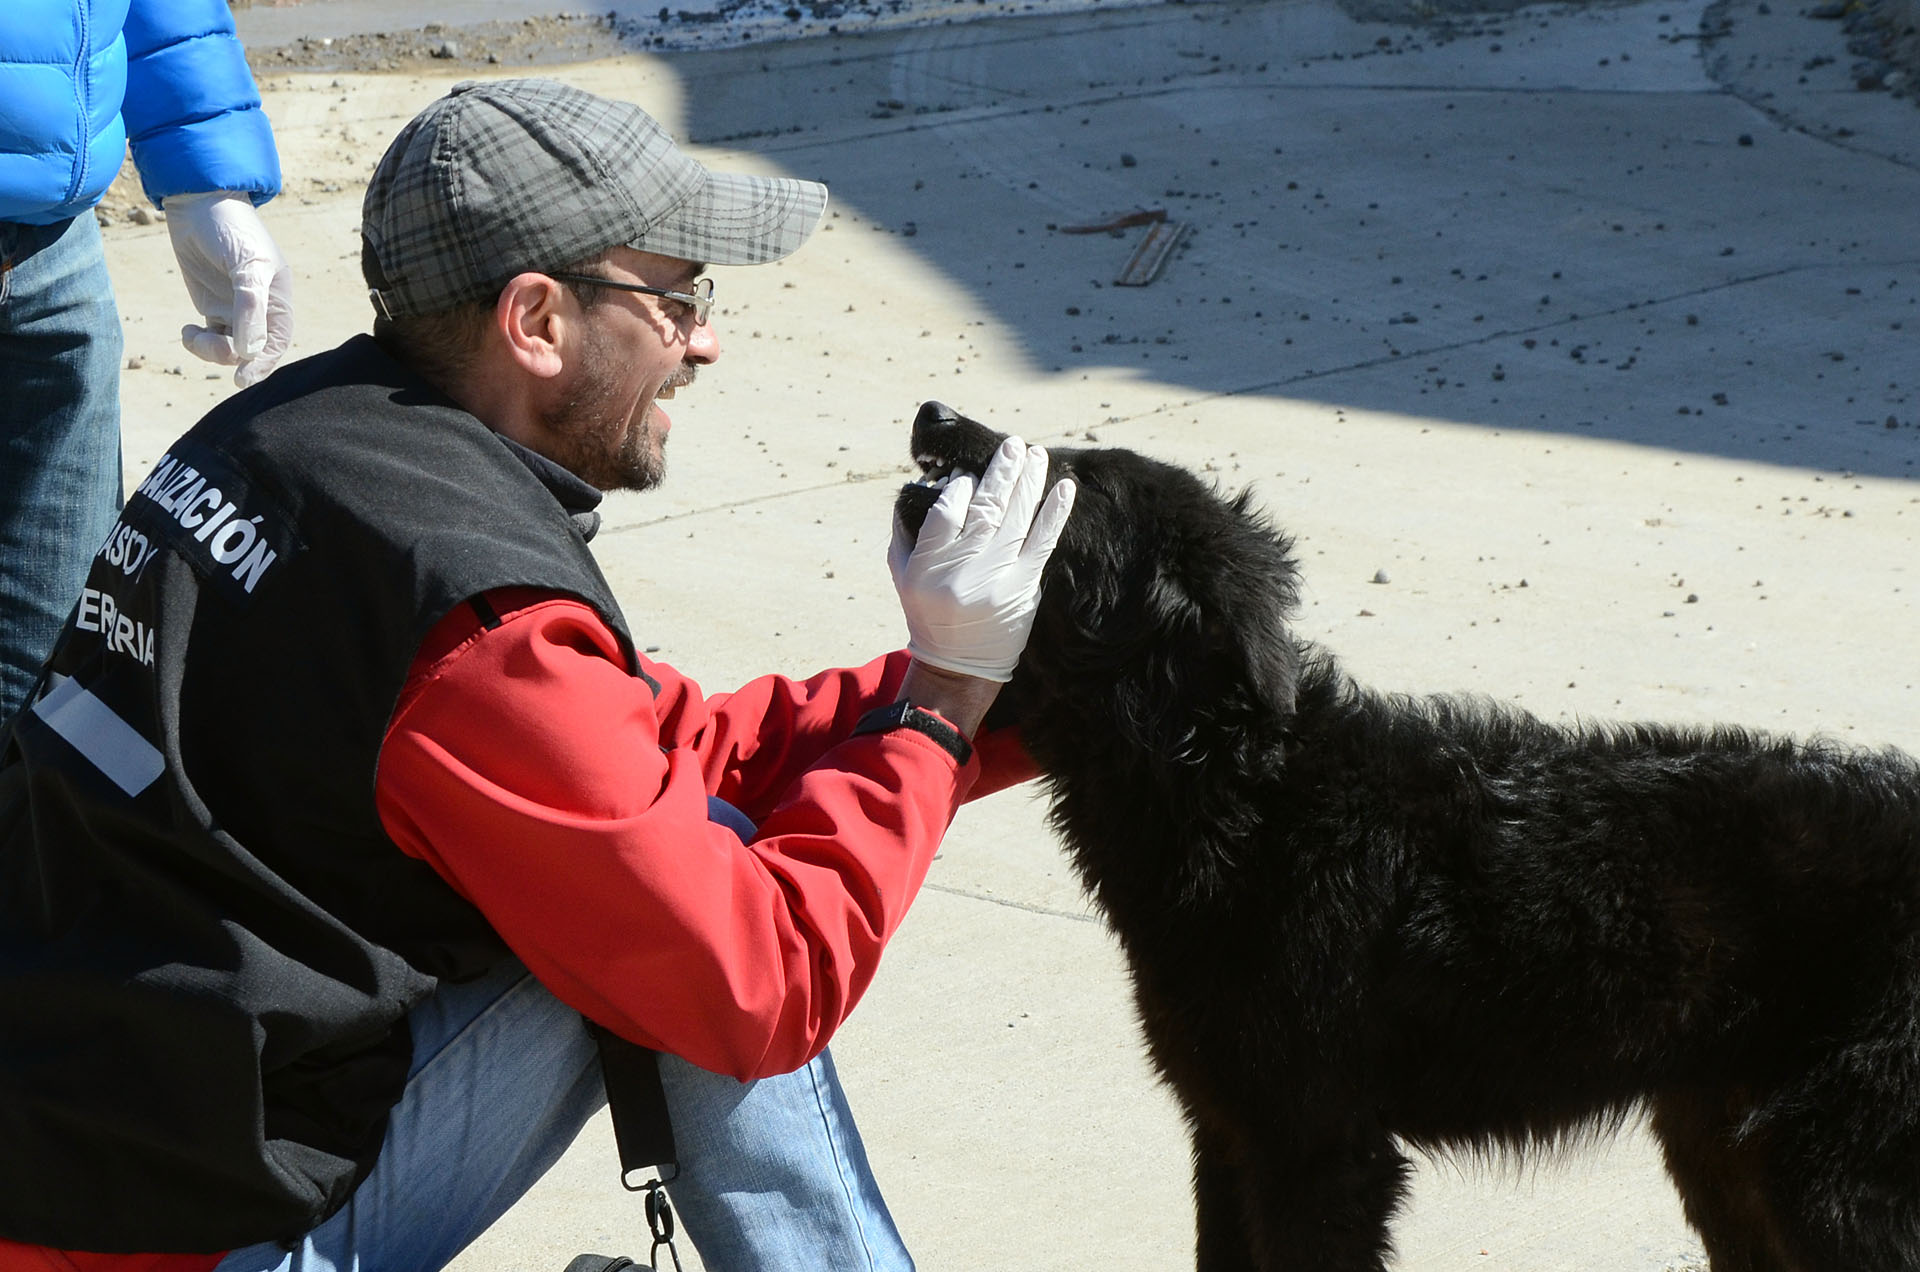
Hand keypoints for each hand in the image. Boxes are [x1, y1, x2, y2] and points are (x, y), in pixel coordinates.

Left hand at [166, 191, 293, 387]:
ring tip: (191, 335)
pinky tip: (187, 331)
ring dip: (210, 350)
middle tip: (207, 345)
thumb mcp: (247, 265)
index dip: (263, 362)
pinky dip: (198, 342)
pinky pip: (210, 337)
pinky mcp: (212, 305)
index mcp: (277, 296)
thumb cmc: (230, 227)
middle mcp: (259, 306)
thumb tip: (250, 351)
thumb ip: (250, 307)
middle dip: (230, 356)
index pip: (277, 340)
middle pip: (252, 349)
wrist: (197, 201)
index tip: (242, 378)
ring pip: (229, 347)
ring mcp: (235, 307)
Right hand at [889, 436, 1074, 681]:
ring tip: (1035, 453)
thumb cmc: (928, 611)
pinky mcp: (1024, 588)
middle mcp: (960, 572)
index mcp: (926, 567)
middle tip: (1013, 444)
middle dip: (1001, 472)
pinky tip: (1065, 487)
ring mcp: (996, 580)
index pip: (945, 513)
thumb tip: (925, 482)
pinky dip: (1055, 512)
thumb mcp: (903, 574)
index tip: (968, 469)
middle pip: (985, 510)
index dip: (959, 486)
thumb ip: (907, 529)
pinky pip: (1042, 542)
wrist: (958, 664)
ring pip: (1016, 519)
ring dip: (1029, 482)